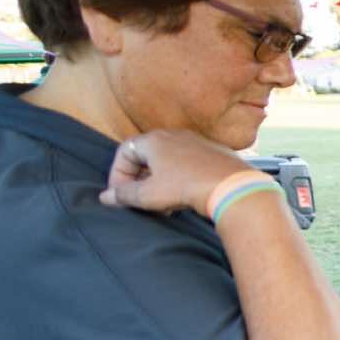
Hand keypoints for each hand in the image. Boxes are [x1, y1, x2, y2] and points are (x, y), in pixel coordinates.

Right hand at [98, 130, 253, 214]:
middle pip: (147, 156)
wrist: (233, 186)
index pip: (125, 152)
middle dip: (140, 180)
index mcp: (154, 139)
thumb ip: (124, 194)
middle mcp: (175, 135)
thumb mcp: (148, 195)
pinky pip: (189, 164)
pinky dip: (180, 179)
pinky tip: (186, 198)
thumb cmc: (187, 187)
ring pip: (169, 161)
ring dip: (160, 182)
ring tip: (163, 204)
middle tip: (141, 200)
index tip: (120, 194)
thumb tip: (106, 197)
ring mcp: (197, 142)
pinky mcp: (214, 153)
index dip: (117, 175)